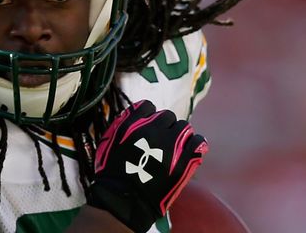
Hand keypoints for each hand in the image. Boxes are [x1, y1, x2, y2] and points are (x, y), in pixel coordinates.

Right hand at [87, 100, 207, 232]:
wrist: (125, 199)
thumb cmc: (111, 173)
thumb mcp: (107, 143)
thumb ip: (120, 124)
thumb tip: (133, 114)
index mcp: (134, 124)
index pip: (148, 107)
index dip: (148, 116)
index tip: (148, 125)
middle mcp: (154, 129)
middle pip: (167, 116)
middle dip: (165, 126)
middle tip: (162, 139)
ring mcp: (171, 143)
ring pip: (184, 126)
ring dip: (180, 134)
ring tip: (176, 146)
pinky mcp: (185, 159)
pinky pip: (198, 141)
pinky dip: (195, 143)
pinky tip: (191, 150)